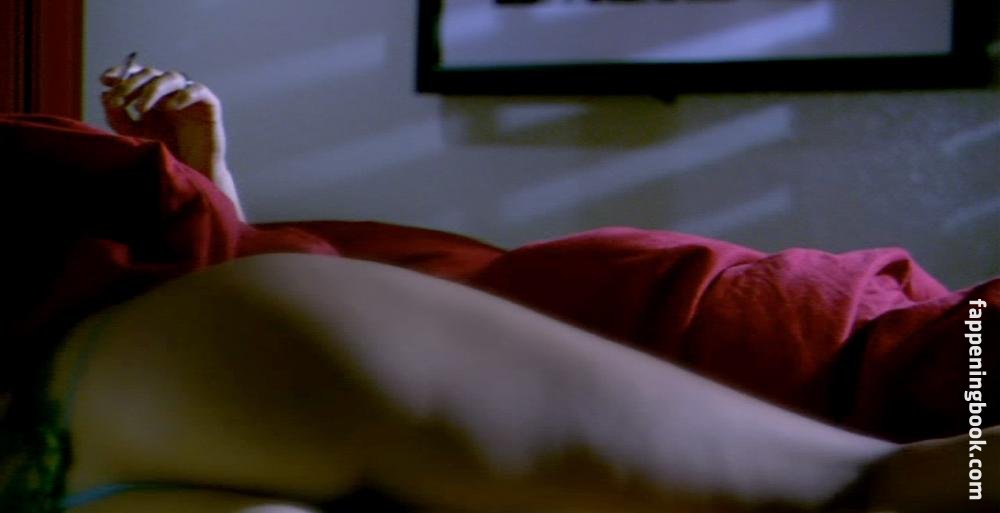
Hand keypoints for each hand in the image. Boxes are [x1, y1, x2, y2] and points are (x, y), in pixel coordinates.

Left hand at [100, 61, 225, 178]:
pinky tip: (170, 107)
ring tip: (140, 109)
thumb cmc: (165, 154)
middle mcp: (171, 92)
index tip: (105, 80)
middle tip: (119, 101)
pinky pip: (198, 90)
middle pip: (150, 73)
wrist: (193, 172)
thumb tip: (105, 94)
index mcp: (153, 96)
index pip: (136, 74)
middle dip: (131, 84)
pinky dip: (183, 95)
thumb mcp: (134, 135)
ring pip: (172, 77)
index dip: (121, 72)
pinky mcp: (209, 105)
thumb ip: (118, 117)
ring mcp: (190, 97)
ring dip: (153, 89)